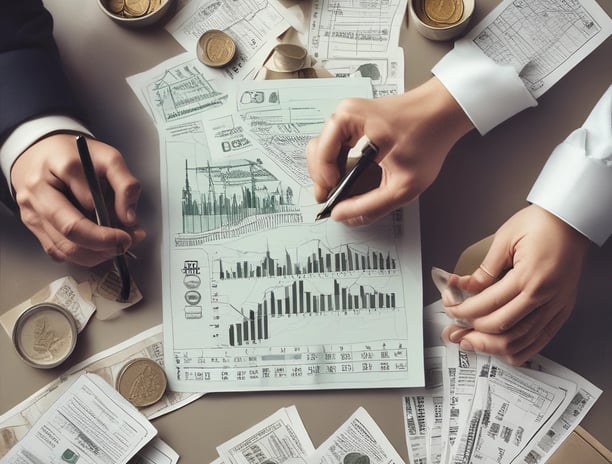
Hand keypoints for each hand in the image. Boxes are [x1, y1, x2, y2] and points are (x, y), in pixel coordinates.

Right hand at [11, 133, 144, 265]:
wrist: (40, 153)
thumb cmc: (75, 155)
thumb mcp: (108, 158)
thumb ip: (125, 185)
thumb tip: (128, 218)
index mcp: (60, 166)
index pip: (87, 202)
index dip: (111, 223)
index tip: (131, 232)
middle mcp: (39, 191)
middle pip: (70, 231)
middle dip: (104, 245)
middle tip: (125, 243)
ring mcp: (32, 211)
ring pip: (64, 248)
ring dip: (96, 254)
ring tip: (115, 245)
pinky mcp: (33, 226)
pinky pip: (57, 251)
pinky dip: (82, 254)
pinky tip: (97, 245)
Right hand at [307, 77, 473, 225]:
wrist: (444, 112)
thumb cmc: (428, 140)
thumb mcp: (403, 185)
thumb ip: (371, 205)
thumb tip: (342, 216)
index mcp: (349, 121)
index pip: (320, 156)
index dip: (323, 183)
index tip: (331, 201)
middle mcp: (344, 113)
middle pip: (316, 151)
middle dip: (322, 178)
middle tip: (333, 199)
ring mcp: (348, 115)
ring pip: (322, 147)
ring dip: (327, 171)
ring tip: (339, 190)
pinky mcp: (355, 119)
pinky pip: (333, 143)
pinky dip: (335, 162)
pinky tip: (346, 176)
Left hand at [442, 204, 589, 364]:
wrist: (572, 221)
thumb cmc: (542, 224)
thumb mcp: (505, 238)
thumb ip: (485, 268)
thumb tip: (466, 286)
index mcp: (529, 276)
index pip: (488, 304)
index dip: (464, 310)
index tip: (451, 310)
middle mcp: (545, 295)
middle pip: (502, 327)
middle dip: (473, 332)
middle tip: (455, 330)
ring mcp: (556, 305)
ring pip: (521, 340)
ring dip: (492, 346)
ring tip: (472, 342)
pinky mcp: (562, 310)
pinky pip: (540, 340)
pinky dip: (518, 349)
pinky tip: (501, 348)